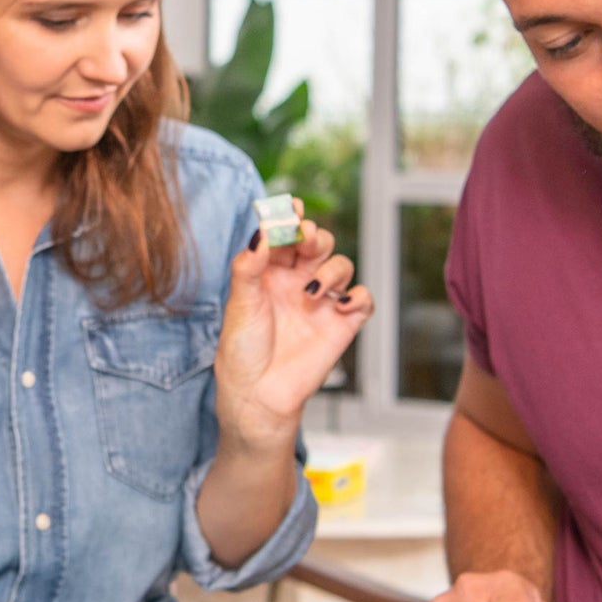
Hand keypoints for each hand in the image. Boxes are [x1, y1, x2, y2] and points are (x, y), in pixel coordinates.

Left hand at [215, 206, 373, 444]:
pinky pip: (362, 299)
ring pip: (341, 264)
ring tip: (310, 291)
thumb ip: (249, 265)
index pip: (285, 234)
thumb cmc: (242, 348)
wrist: (258, 393)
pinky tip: (339, 307)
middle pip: (317, 241)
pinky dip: (357, 296)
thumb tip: (262, 229)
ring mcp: (322, 300)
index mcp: (270, 271)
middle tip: (302, 240)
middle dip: (313, 235)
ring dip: (331, 268)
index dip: (290, 217)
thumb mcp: (239, 303)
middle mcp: (297, 280)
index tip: (290, 208)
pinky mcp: (342, 323)